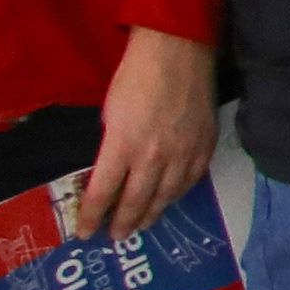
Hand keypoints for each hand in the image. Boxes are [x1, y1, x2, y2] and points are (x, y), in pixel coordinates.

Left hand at [70, 27, 215, 244]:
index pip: (102, 193)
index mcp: (122, 146)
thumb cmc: (135, 77)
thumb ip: (113, 146)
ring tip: (142, 225)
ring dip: (152, 214)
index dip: (92, 216)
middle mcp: (153, 156)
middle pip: (136, 201)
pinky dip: (178, 194)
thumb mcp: (110, 114)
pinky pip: (191, 180)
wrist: (178, 52)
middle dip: (123, 223)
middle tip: (116, 236)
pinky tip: (170, 199)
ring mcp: (183, 153)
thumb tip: (114, 170)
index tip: (84, 233)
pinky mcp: (204, 146)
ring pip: (166, 196)